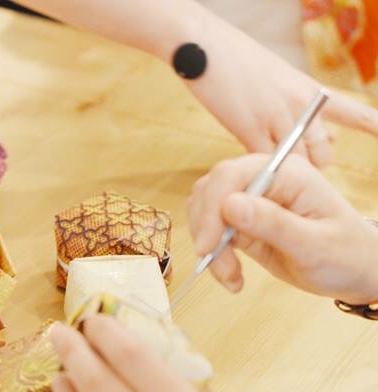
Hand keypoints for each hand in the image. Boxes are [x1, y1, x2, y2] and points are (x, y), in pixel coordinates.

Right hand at [179, 8, 377, 166]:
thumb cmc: (232, 60)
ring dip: (280, 174)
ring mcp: (277, 117)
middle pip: (321, 154)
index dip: (374, 127)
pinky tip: (243, 171)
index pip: (353, 113)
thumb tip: (319, 136)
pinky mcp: (249, 128)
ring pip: (294, 164)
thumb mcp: (277, 78)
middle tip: (284, 168)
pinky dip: (254, 173)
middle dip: (308, 166)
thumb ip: (297, 106)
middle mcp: (301, 105)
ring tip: (261, 172)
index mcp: (310, 90)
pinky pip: (262, 164)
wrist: (202, 46)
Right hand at [188, 153, 377, 303]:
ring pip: (206, 210)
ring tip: (230, 274)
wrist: (355, 272)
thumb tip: (230, 205)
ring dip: (209, 245)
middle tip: (217, 264)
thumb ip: (273, 223)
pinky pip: (213, 231)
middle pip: (212, 190)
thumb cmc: (346, 255)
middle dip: (207, 229)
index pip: (232, 175)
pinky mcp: (243, 221)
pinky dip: (214, 255)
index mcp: (288, 174)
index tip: (208, 245)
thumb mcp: (314, 245)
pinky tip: (232, 276)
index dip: (213, 207)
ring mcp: (252, 200)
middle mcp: (265, 180)